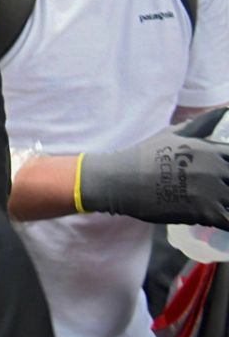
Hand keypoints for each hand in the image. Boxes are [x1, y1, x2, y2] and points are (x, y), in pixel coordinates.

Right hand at [79, 108, 228, 226]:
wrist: (119, 181)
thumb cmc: (142, 156)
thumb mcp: (169, 134)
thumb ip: (196, 127)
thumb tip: (216, 115)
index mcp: (209, 149)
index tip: (224, 173)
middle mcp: (213, 169)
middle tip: (220, 188)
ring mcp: (210, 192)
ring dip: (228, 202)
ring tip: (219, 204)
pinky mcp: (203, 213)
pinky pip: (228, 220)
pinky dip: (226, 220)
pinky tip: (219, 218)